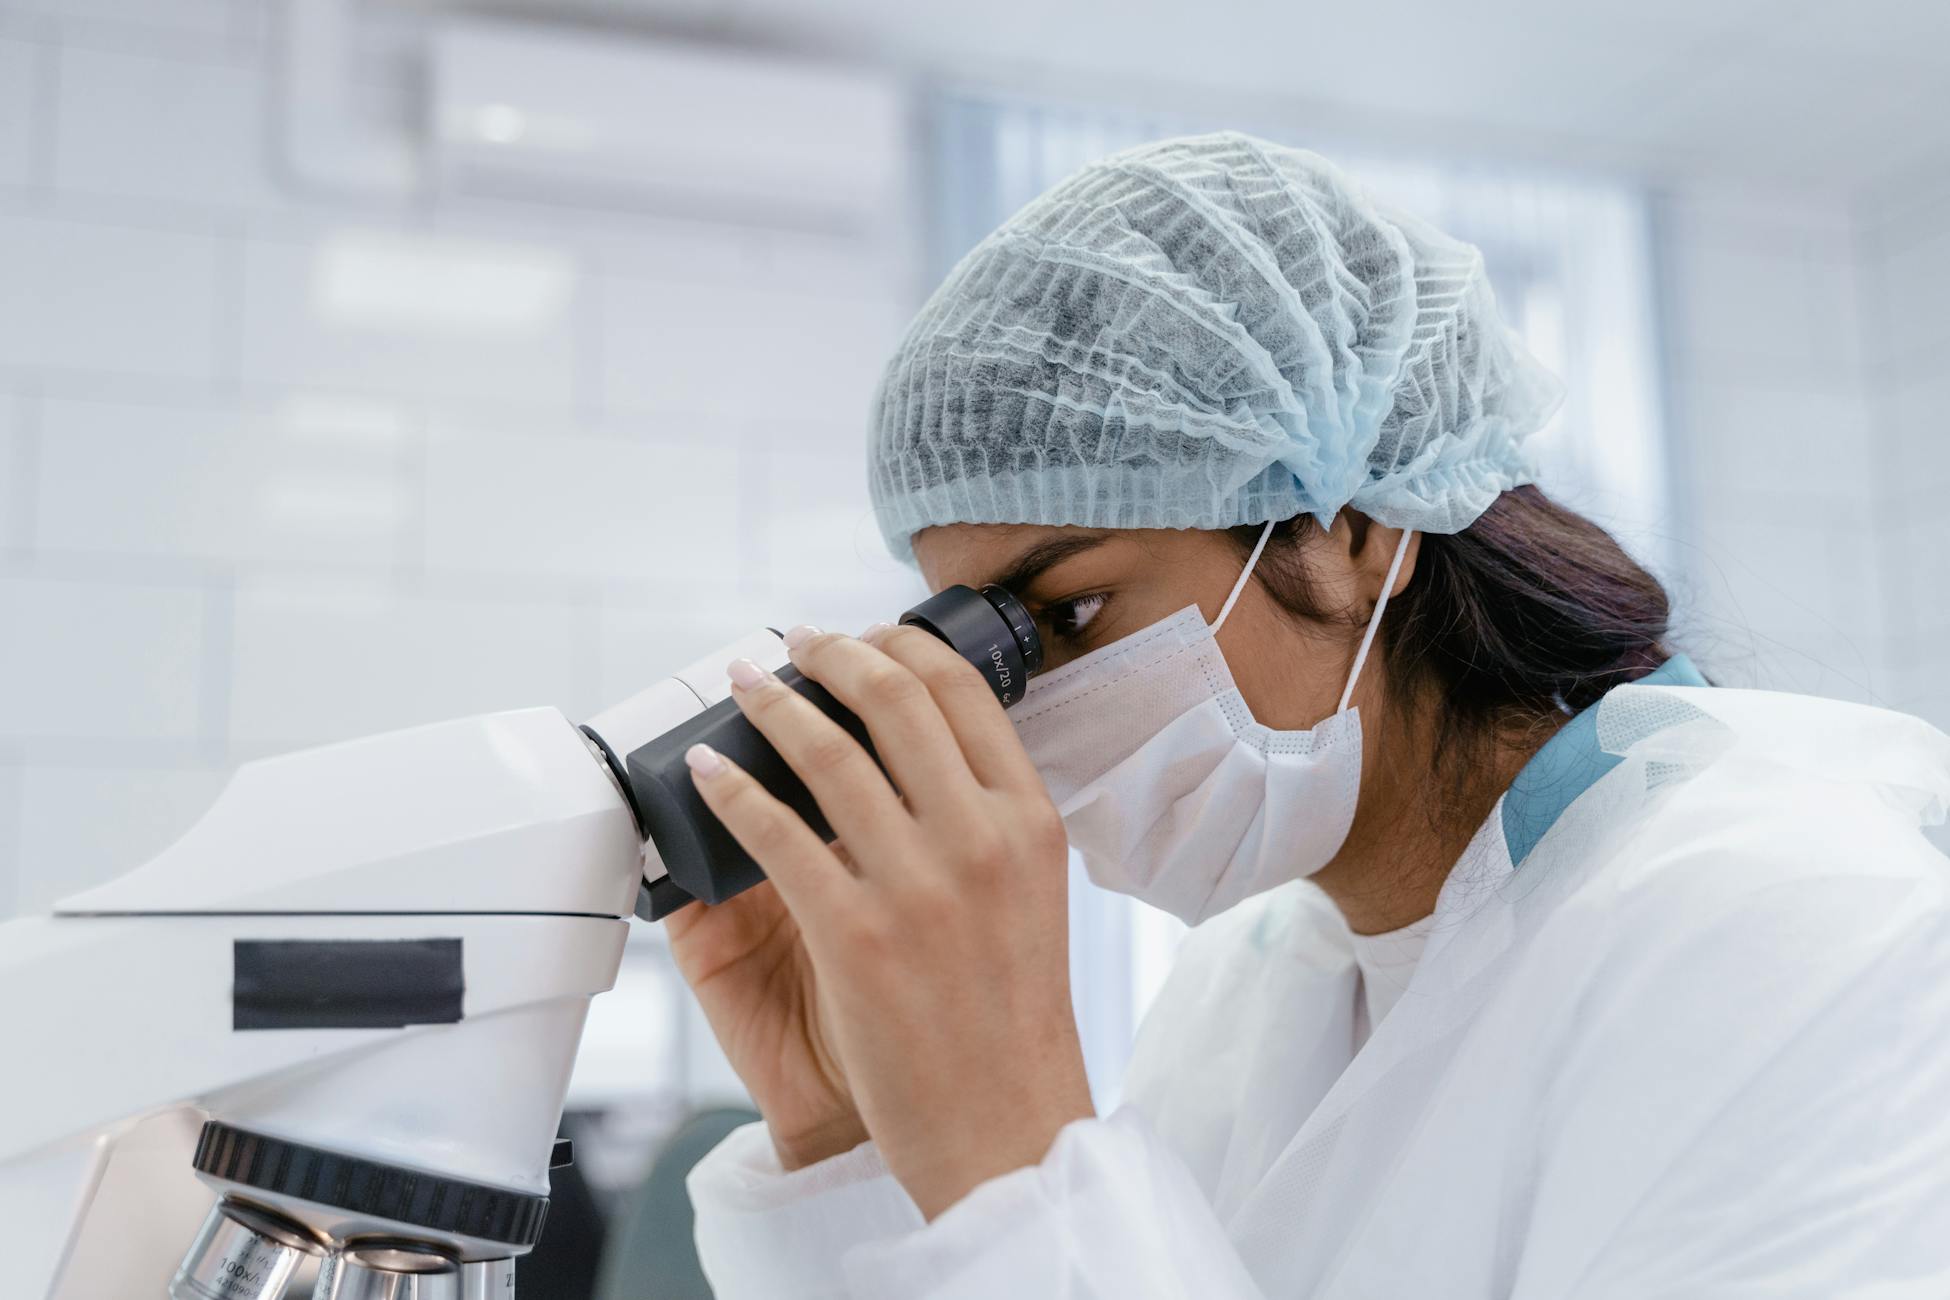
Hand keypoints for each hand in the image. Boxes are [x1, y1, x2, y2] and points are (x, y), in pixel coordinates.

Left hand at [683, 621, 1093, 1218]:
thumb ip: (987, 824)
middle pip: (895, 701)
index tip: (863, 636)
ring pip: (829, 755)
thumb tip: (922, 759)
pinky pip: (776, 835)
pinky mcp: (854, 937)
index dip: (902, 645)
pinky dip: (731, 791)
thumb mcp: (1032, 897)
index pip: (962, 694)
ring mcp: (918, 887)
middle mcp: (981, 840)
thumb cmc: (1012, 1020)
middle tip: (799, 641)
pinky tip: (707, 772)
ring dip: (774, 706)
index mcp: (1030, 822)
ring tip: (746, 684)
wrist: (1003, 1130)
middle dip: (835, 653)